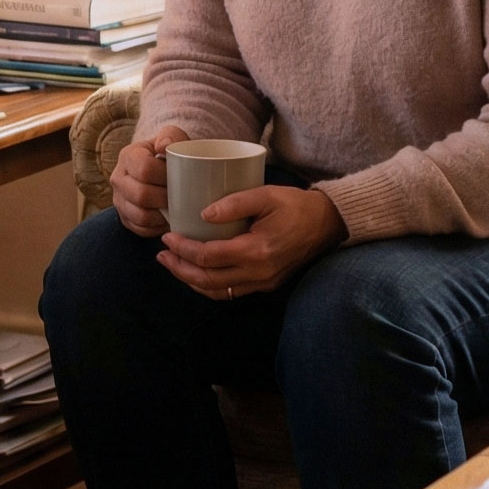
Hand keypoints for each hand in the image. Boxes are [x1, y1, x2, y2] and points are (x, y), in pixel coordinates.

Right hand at [111, 125, 183, 237]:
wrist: (161, 169)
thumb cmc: (169, 154)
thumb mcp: (172, 137)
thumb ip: (172, 135)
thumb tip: (163, 147)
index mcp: (128, 155)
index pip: (145, 169)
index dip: (165, 176)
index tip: (180, 176)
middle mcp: (118, 178)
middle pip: (141, 195)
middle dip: (166, 198)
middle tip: (182, 196)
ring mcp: (119, 200)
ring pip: (141, 216)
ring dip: (162, 215)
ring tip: (176, 208)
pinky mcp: (125, 219)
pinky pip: (141, 230)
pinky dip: (158, 227)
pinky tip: (168, 218)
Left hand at [161, 182, 344, 300]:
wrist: (327, 224)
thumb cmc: (295, 205)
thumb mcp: (265, 195)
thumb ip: (234, 203)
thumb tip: (202, 215)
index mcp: (256, 250)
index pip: (209, 256)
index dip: (183, 249)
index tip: (167, 236)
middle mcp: (259, 273)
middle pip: (208, 280)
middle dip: (180, 269)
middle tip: (161, 255)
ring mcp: (263, 283)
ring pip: (218, 292)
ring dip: (191, 280)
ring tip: (172, 265)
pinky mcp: (266, 285)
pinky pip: (231, 293)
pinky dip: (209, 286)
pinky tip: (197, 274)